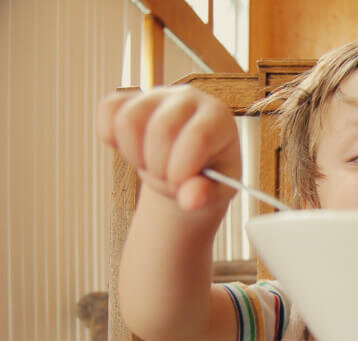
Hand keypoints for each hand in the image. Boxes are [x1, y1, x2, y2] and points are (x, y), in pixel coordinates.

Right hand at [97, 85, 240, 210]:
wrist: (186, 165)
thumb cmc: (207, 176)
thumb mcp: (216, 191)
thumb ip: (206, 195)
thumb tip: (190, 200)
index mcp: (218, 118)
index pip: (197, 137)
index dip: (181, 169)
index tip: (178, 185)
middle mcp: (189, 98)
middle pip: (162, 129)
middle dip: (159, 167)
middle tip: (166, 179)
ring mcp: (157, 94)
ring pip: (129, 119)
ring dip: (134, 154)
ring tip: (150, 165)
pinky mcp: (129, 98)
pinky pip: (108, 109)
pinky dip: (111, 136)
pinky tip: (131, 150)